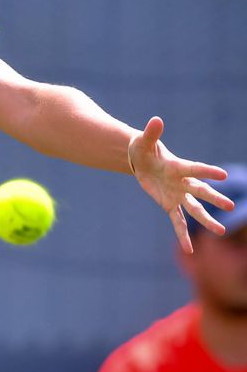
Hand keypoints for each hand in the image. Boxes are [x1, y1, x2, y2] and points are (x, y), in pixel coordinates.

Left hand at [129, 116, 233, 253]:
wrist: (141, 160)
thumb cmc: (143, 148)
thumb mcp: (143, 141)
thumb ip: (151, 133)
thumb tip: (155, 120)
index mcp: (177, 166)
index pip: (194, 169)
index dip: (206, 171)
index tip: (221, 175)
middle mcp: (182, 182)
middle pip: (200, 192)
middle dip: (213, 199)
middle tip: (230, 207)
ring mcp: (178, 195)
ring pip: (194, 210)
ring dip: (205, 220)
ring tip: (220, 232)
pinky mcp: (169, 204)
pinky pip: (177, 222)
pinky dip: (182, 235)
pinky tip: (189, 250)